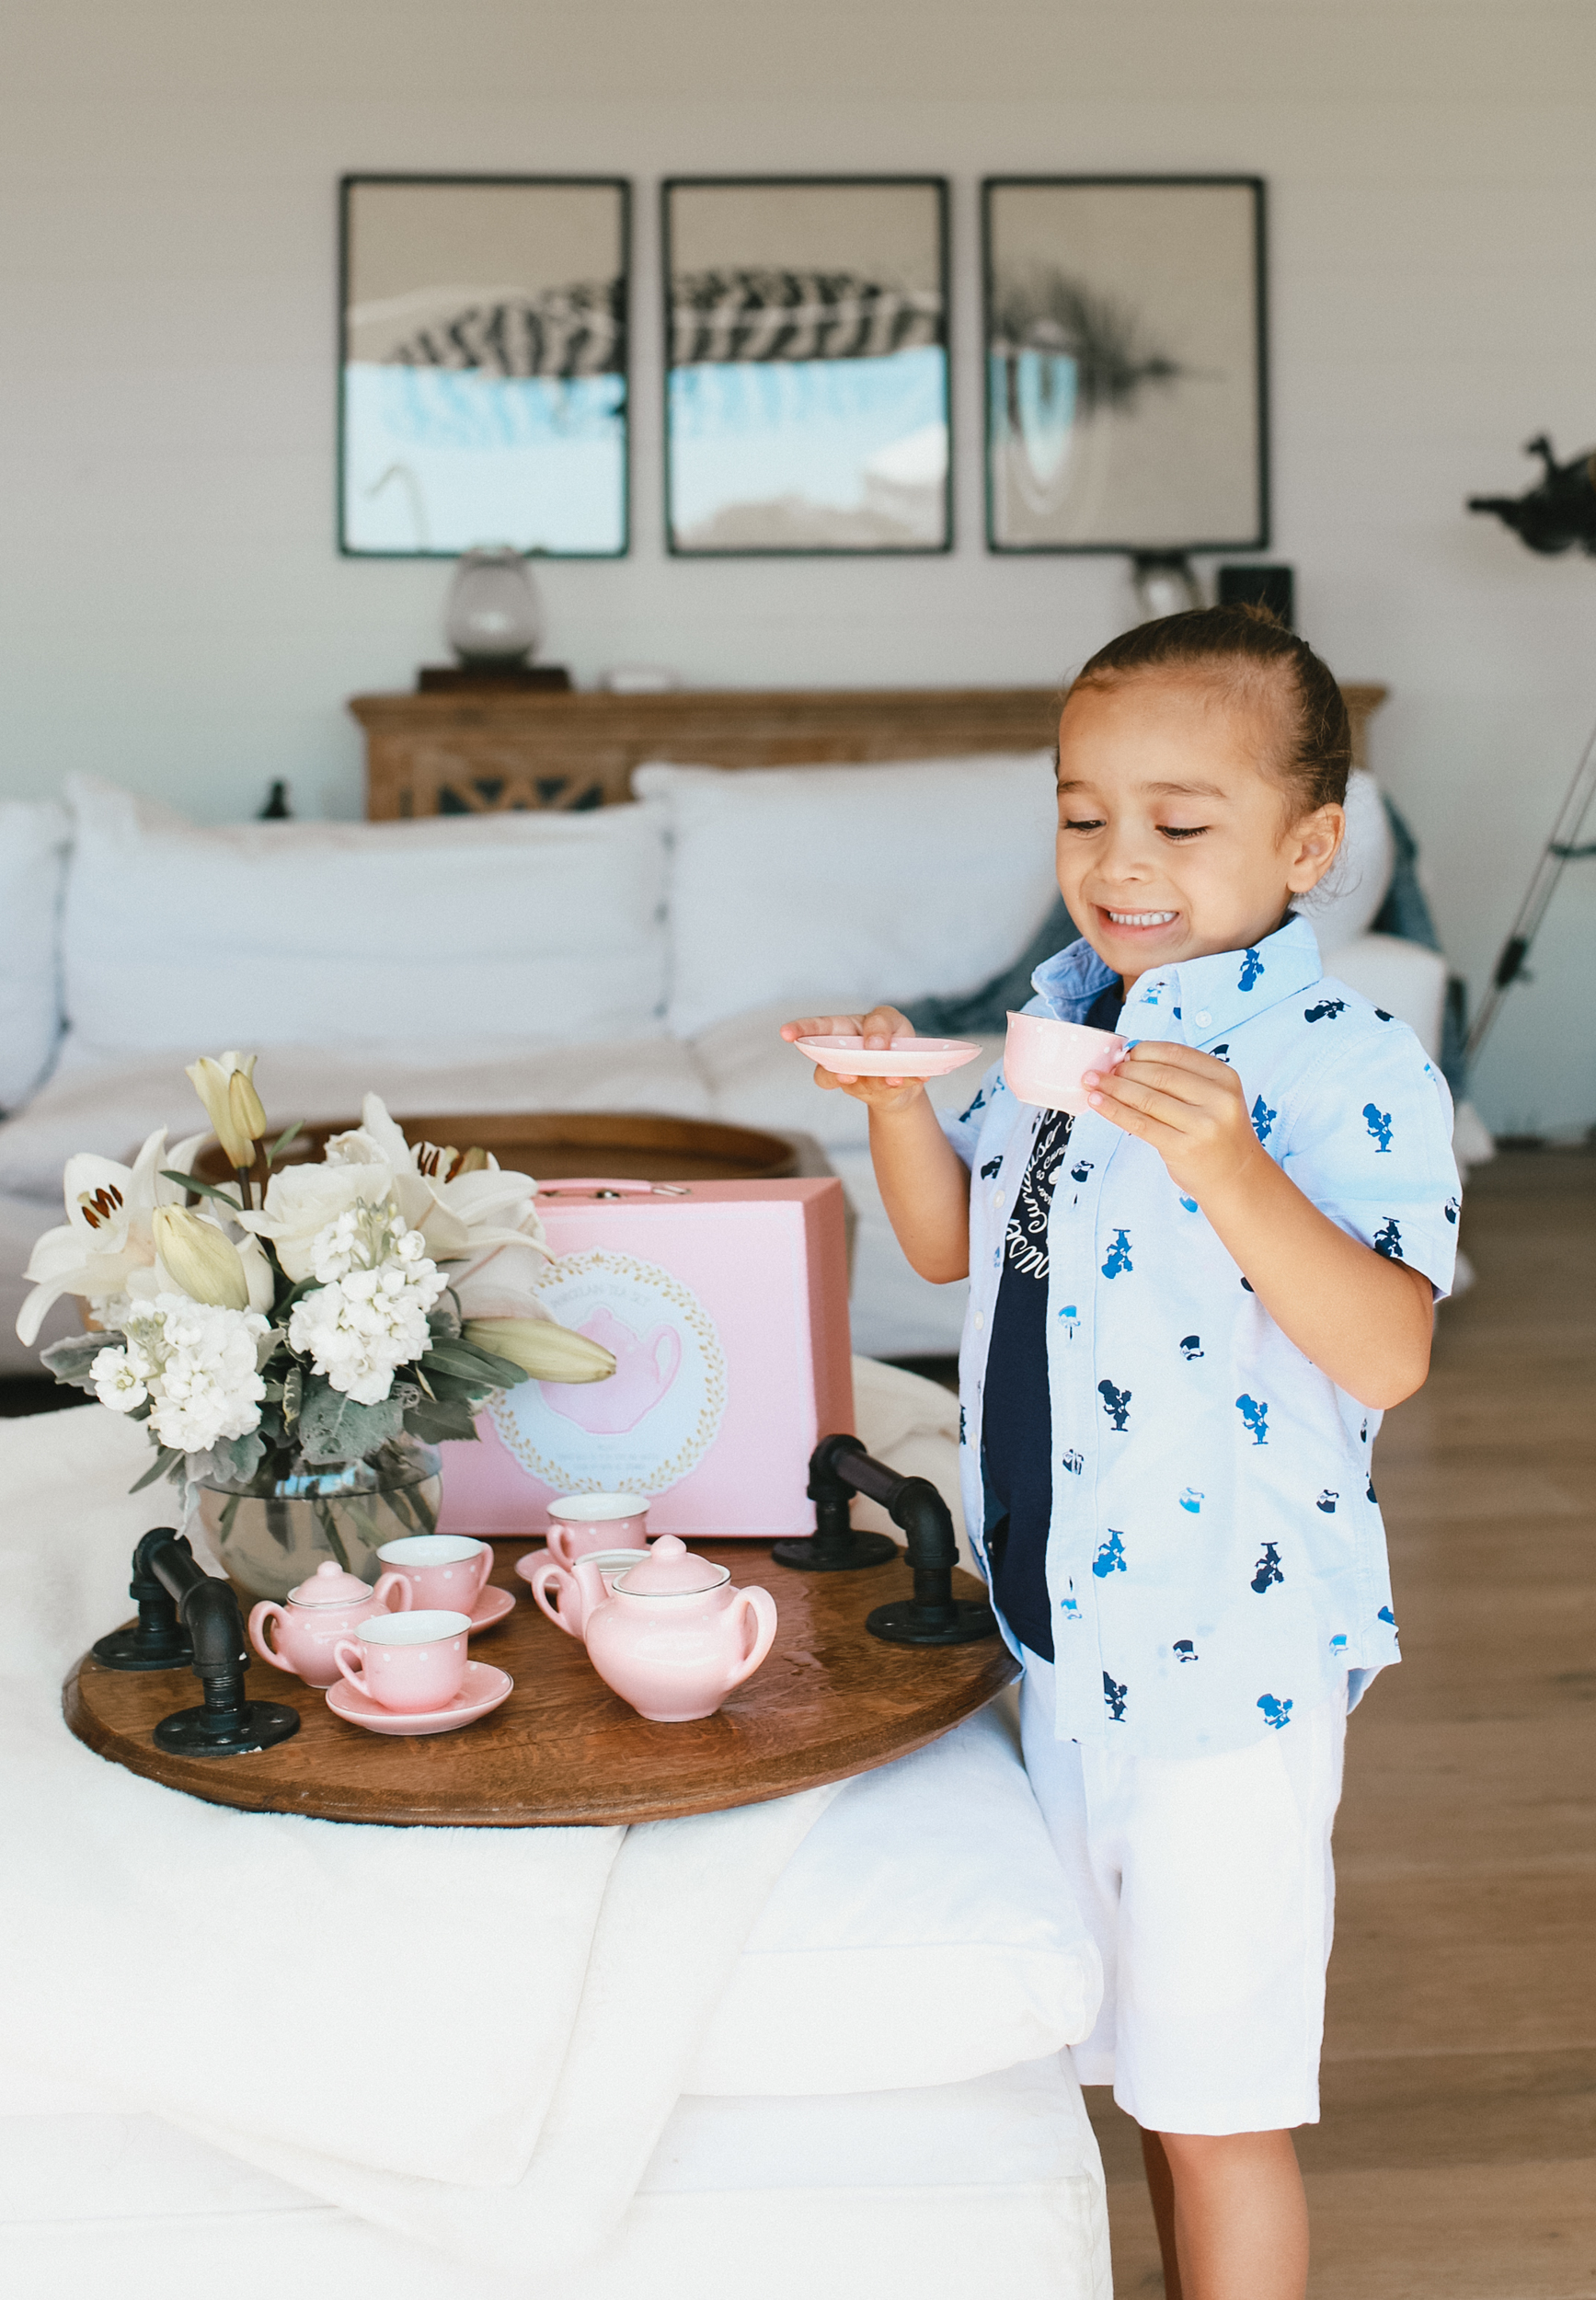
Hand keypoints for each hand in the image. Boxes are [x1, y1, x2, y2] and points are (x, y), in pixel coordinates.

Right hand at [780, 1007, 924, 1115]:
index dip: (800, 1030)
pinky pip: (886, 1091)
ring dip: (871, 1081)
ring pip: (854, 1084)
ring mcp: (856, 1080)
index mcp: (844, 1032)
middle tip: (846, 1074)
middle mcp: (842, 1058)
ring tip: (891, 1078)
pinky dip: (902, 1083)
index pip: (817, 1030)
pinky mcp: (876, 1094)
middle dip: (833, 1071)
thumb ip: (881, 1024)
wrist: (909, 1071)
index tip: (786, 1033)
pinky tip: (918, 1076)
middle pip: (825, 1065)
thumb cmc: (893, 1037)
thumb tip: (874, 1046)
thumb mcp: (892, 1020)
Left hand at [1083, 1041, 1265, 1204]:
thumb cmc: (1216, 1135)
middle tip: (1102, 1070)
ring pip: (1147, 1098)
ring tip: (1091, 1081)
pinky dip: (1113, 1110)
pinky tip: (1097, 1102)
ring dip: (1113, 1087)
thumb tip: (1128, 1061)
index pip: (1176, 1054)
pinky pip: (1140, 1124)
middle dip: (1124, 1070)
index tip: (1123, 1054)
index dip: (1144, 1051)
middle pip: (1159, 1075)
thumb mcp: (1213, 1099)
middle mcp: (1218, 1099)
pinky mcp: (1183, 1148)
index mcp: (1225, 1078)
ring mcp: (1202, 1125)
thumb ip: (1181, 1080)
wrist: (1235, 1179)